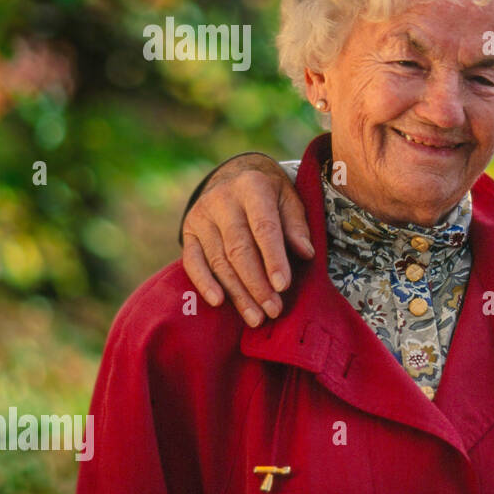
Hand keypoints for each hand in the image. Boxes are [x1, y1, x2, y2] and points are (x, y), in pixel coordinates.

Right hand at [181, 154, 313, 325]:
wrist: (237, 176)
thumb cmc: (271, 194)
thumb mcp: (290, 199)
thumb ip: (297, 226)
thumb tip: (306, 253)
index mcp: (252, 187)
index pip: (264, 228)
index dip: (274, 259)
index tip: (284, 286)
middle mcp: (222, 199)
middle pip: (239, 249)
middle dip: (257, 284)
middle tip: (273, 310)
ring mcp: (201, 216)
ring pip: (219, 260)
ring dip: (237, 292)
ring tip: (256, 317)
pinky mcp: (188, 231)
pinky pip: (192, 261)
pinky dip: (204, 283)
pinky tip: (219, 302)